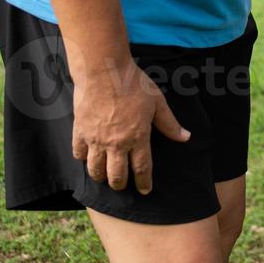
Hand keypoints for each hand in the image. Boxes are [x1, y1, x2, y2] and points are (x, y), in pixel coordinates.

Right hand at [70, 58, 188, 193]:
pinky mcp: (79, 131)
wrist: (103, 71)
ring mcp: (95, 139)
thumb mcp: (158, 102)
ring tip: (104, 177)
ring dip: (100, 177)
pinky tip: (87, 158)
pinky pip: (78, 153)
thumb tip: (185, 137)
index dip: (144, 182)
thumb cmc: (133, 84)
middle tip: (122, 186)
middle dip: (120, 184)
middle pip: (116, 175)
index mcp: (137, 137)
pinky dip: (82, 159)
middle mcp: (115, 143)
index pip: (141, 168)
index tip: (145, 191)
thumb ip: (169, 123)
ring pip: (95, 169)